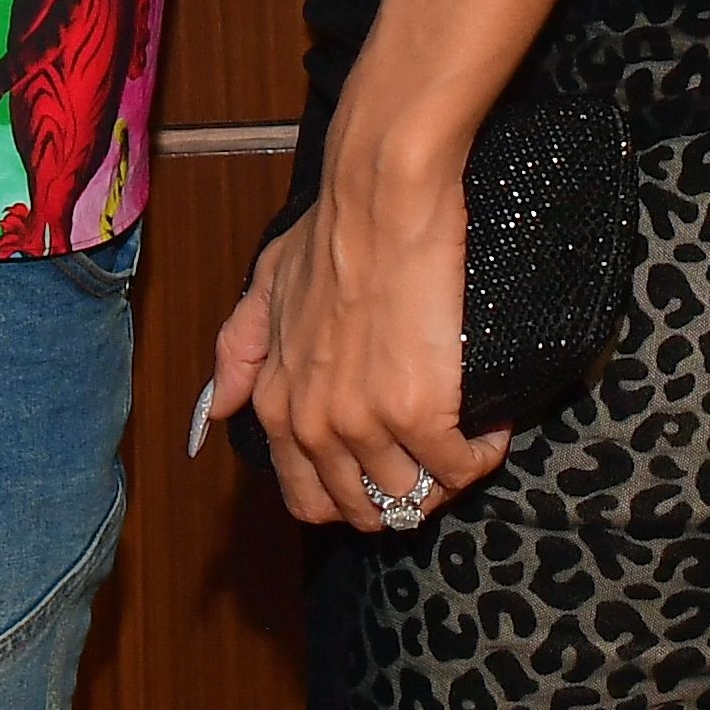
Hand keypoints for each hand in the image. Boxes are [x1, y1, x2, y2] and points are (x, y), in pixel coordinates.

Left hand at [207, 143, 509, 532]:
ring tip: (462, 435)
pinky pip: (461, 467)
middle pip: (364, 512)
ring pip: (414, 498)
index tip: (384, 465)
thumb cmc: (330, 232)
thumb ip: (239, 349)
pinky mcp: (420, 413)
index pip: (307, 500)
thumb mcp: (266, 285)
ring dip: (444, 476)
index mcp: (277, 404)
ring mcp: (366, 425)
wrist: (379, 198)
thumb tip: (221, 408)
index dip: (351, 496)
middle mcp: (314, 426)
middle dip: (400, 497)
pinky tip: (488, 424)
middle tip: (430, 457)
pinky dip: (481, 453)